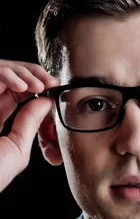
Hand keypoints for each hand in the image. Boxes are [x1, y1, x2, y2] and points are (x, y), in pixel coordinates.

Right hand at [0, 59, 59, 192]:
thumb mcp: (17, 149)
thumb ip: (29, 123)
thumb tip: (46, 101)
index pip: (17, 92)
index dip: (36, 85)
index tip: (54, 86)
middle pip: (9, 76)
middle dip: (32, 74)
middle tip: (51, 81)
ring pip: (0, 70)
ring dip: (23, 73)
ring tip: (39, 85)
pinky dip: (7, 75)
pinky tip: (23, 86)